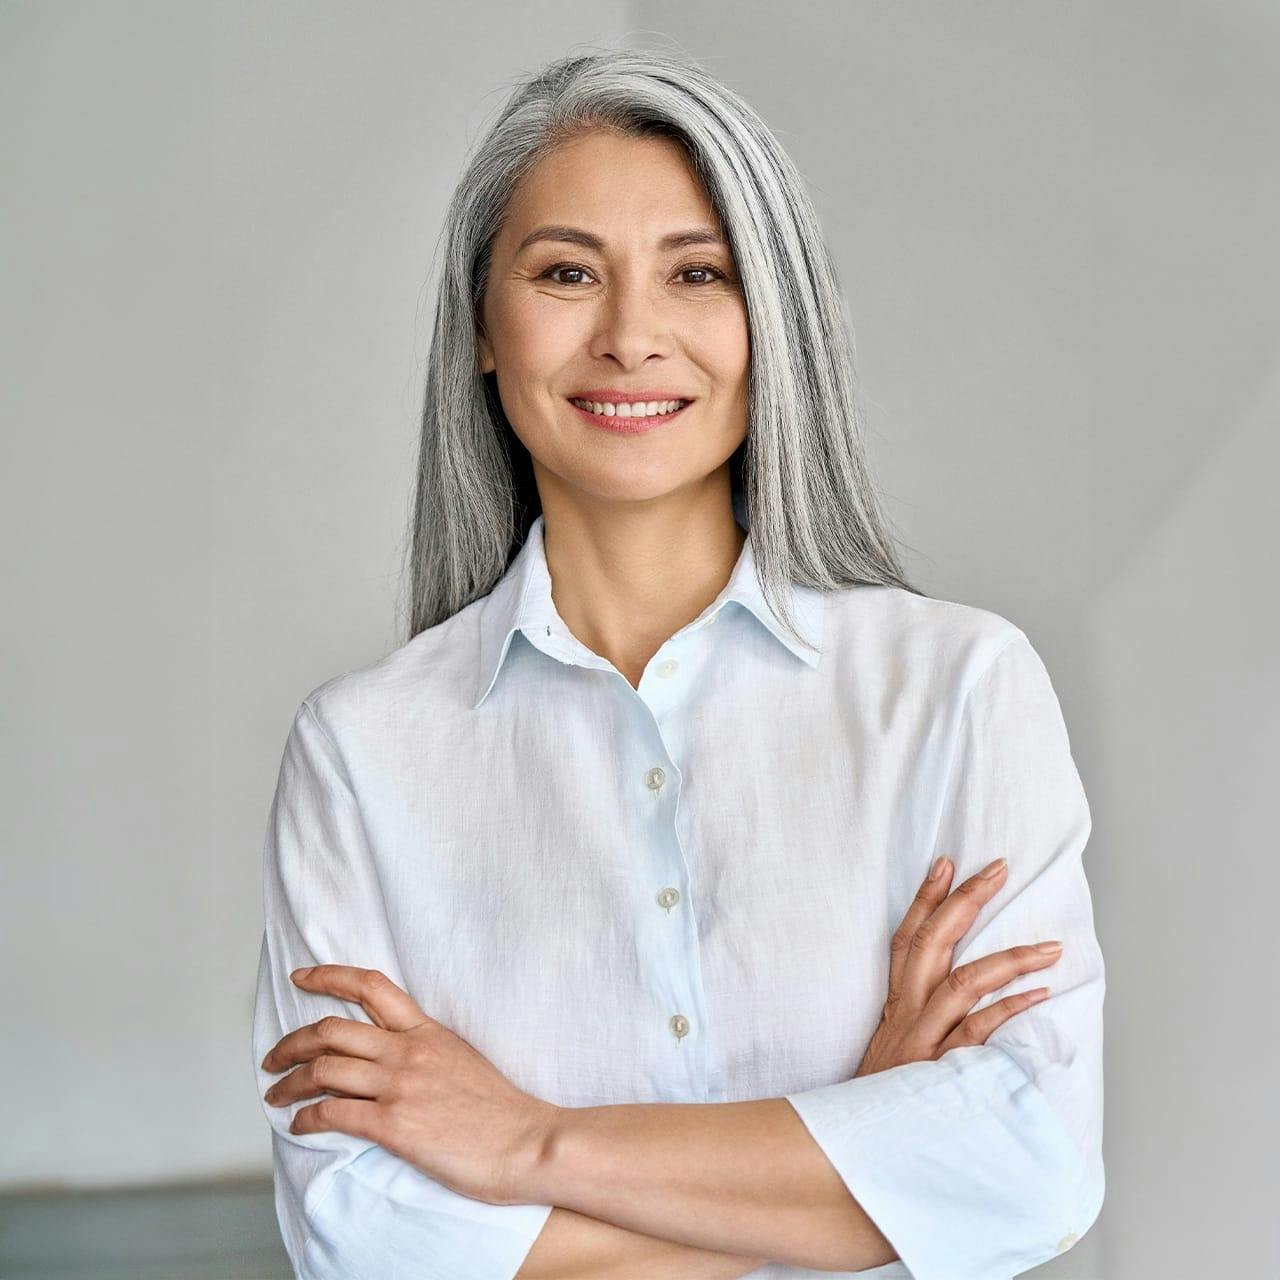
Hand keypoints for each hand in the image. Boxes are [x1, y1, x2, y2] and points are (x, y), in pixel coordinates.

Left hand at [260, 964, 558, 1205]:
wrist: (525, 1142)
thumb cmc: (500, 1110)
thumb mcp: (462, 1058)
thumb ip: (426, 1050)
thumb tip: (393, 1055)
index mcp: (427, 1030)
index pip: (370, 985)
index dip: (328, 976)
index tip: (301, 977)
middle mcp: (409, 1050)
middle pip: (332, 1029)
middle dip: (291, 1041)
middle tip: (273, 1057)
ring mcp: (400, 1085)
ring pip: (323, 1069)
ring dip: (289, 1082)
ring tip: (276, 1094)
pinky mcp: (393, 1124)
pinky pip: (332, 1112)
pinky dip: (306, 1117)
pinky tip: (300, 1124)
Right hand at [854, 856, 1062, 1077]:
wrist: (859, 1143)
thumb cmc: (884, 1095)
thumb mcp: (891, 1047)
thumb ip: (916, 1018)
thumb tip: (950, 991)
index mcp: (896, 1003)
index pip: (906, 937)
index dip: (925, 897)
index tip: (946, 862)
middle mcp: (907, 1011)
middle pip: (932, 942)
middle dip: (965, 901)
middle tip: (998, 869)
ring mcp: (924, 1037)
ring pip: (964, 980)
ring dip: (1009, 957)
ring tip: (1050, 946)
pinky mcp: (940, 1066)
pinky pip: (979, 1029)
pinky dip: (1009, 1007)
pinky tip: (1039, 993)